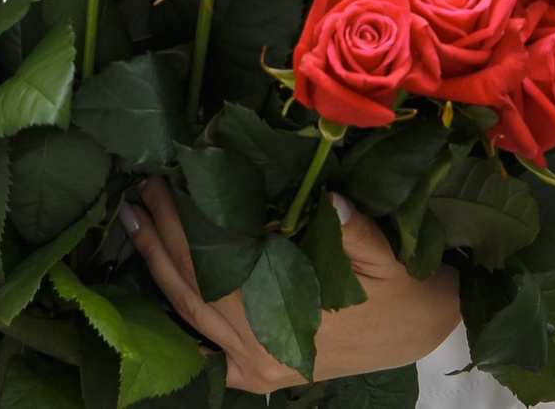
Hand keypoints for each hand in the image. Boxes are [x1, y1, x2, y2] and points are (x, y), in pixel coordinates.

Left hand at [122, 180, 460, 392]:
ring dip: (158, 269)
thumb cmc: (398, 291)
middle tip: (139, 195)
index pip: (216, 266)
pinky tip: (156, 284)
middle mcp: (260, 349)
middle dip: (160, 239)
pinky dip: (180, 318)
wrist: (419, 332)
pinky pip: (207, 348)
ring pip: (190, 316)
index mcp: (285, 319)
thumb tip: (328, 199)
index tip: (166, 182)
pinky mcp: (258, 373)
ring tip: (135, 224)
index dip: (185, 225)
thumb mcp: (384, 257)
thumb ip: (351, 231)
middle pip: (192, 289)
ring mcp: (255, 366)